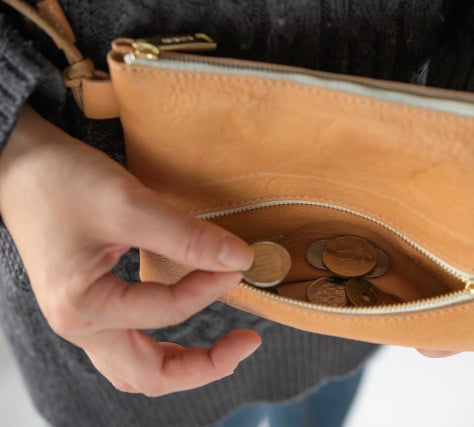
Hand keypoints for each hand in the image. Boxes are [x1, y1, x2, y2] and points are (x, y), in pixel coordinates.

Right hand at [0, 106, 260, 395]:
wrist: (21, 165)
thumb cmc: (62, 181)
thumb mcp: (129, 204)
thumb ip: (186, 236)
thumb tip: (239, 259)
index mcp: (83, 307)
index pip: (167, 310)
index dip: (211, 285)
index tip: (239, 260)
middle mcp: (79, 326)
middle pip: (149, 375)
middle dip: (203, 366)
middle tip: (245, 343)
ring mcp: (82, 320)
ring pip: (138, 368)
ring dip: (182, 364)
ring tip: (220, 348)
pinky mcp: (91, 306)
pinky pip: (130, 345)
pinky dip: (163, 344)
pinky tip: (184, 323)